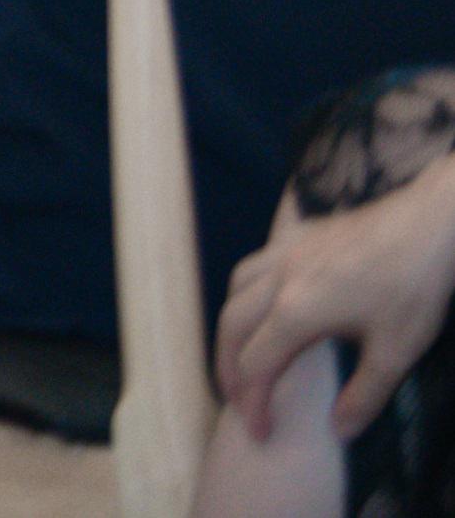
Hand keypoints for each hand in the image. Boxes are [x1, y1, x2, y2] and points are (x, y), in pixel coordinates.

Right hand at [223, 159, 454, 441]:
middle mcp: (277, 280)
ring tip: (240, 352)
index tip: (257, 431)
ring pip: (235, 290)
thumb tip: (339, 430)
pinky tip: (265, 301)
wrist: (427, 223)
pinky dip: (245, 292)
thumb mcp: (397, 350)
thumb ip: (364, 394)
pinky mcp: (298, 236)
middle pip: (230, 326)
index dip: (252, 402)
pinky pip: (254, 265)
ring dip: (231, 327)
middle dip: (227, 368)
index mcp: (296, 311)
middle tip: (236, 399)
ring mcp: (284, 252)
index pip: (257, 364)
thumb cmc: (414, 287)